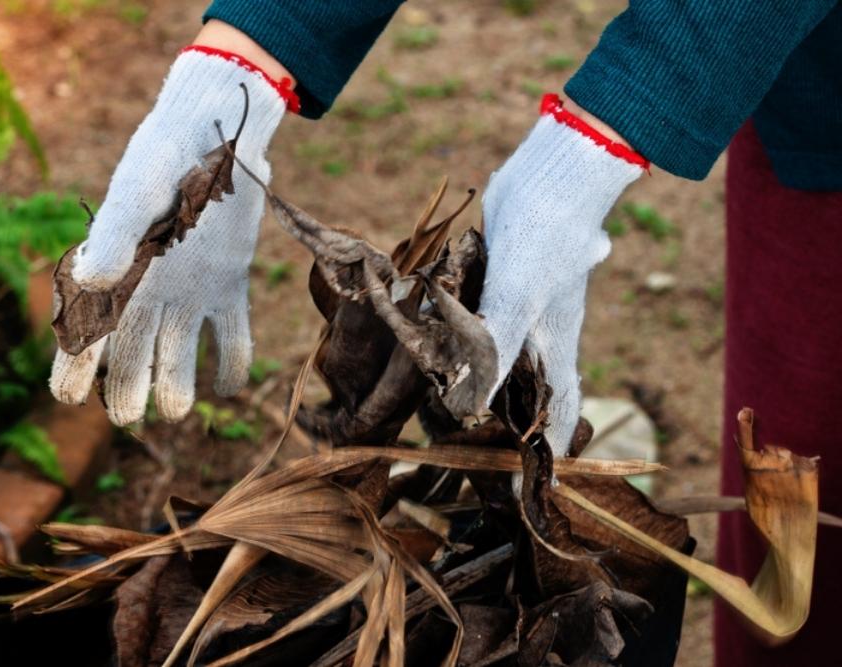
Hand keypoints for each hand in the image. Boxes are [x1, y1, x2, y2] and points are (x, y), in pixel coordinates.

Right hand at [49, 47, 293, 425]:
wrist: (217, 134)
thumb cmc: (164, 162)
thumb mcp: (136, 196)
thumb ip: (113, 237)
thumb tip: (88, 280)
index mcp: (116, 279)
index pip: (83, 335)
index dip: (71, 370)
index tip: (68, 396)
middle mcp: (148, 296)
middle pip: (130, 361)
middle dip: (126, 392)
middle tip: (128, 415)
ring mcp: (189, 296)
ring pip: (178, 360)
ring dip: (176, 388)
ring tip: (177, 408)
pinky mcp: (229, 289)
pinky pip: (231, 338)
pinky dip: (232, 364)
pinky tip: (228, 383)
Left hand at [477, 94, 646, 455]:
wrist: (550, 176)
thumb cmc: (545, 240)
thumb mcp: (518, 301)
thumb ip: (496, 352)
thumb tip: (472, 407)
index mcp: (556, 345)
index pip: (559, 412)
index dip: (548, 450)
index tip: (533, 490)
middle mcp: (540, 332)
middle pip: (526, 388)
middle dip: (504, 419)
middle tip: (472, 448)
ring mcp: (519, 305)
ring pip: (497, 354)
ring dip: (475, 376)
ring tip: (441, 405)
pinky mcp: (498, 281)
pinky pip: (477, 320)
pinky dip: (459, 336)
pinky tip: (429, 341)